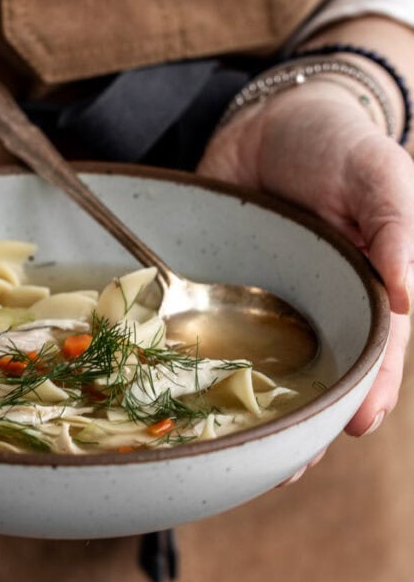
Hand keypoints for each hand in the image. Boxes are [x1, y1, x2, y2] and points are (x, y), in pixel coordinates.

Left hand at [198, 83, 413, 435]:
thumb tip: (409, 297)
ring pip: (265, 368)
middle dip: (311, 422)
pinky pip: (211, 336)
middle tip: (292, 464)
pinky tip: (190, 401)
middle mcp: (318, 306)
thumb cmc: (339, 144)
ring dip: (258, 410)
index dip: (373, 390)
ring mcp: (267, 304)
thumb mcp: (382, 174)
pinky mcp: (219, 291)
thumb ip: (399, 229)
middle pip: (321, 375)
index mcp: (366, 288)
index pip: (378, 350)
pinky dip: (204, 370)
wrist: (271, 117)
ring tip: (246, 455)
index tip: (358, 425)